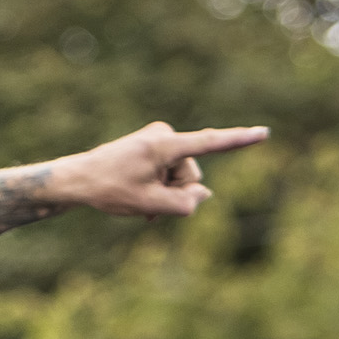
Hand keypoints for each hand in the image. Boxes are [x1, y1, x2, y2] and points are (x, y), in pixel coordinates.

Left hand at [52, 122, 269, 218]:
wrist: (75, 180)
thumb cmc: (109, 190)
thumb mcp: (150, 204)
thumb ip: (184, 204)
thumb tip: (203, 195)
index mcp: (165, 145)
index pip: (211, 143)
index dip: (239, 140)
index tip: (264, 132)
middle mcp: (164, 136)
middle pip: (191, 173)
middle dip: (176, 192)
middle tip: (147, 205)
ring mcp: (157, 141)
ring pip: (179, 176)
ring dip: (165, 193)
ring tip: (139, 203)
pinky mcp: (151, 148)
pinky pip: (168, 172)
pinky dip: (160, 188)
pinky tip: (143, 205)